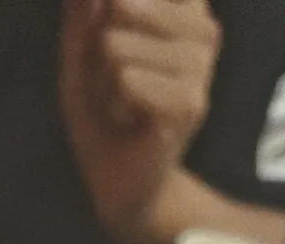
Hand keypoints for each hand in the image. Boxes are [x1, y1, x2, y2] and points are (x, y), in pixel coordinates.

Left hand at [61, 0, 221, 242]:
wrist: (119, 184)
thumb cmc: (103, 116)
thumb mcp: (81, 58)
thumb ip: (82, 18)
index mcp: (185, 8)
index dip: (109, 12)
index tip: (110, 46)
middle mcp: (202, 28)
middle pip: (119, 6)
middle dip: (98, 52)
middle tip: (115, 86)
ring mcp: (201, 65)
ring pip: (116, 47)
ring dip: (104, 84)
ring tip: (122, 106)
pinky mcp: (191, 101)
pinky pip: (125, 79)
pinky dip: (113, 105)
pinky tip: (130, 123)